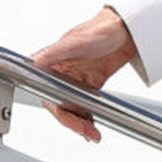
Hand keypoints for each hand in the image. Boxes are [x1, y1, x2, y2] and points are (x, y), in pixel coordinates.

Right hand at [32, 7, 137, 141]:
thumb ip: (55, 52)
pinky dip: (88, 116)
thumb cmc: (101, 28)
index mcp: (50, 62)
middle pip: (59, 104)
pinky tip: (93, 125)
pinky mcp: (89, 82)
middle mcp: (60, 73)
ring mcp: (75, 78)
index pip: (46, 92)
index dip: (56, 109)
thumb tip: (34, 61)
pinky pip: (85, 104)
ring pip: (71, 107)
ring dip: (80, 122)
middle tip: (86, 131)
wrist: (127, 28)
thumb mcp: (77, 40)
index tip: (67, 119)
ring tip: (92, 133)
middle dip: (71, 121)